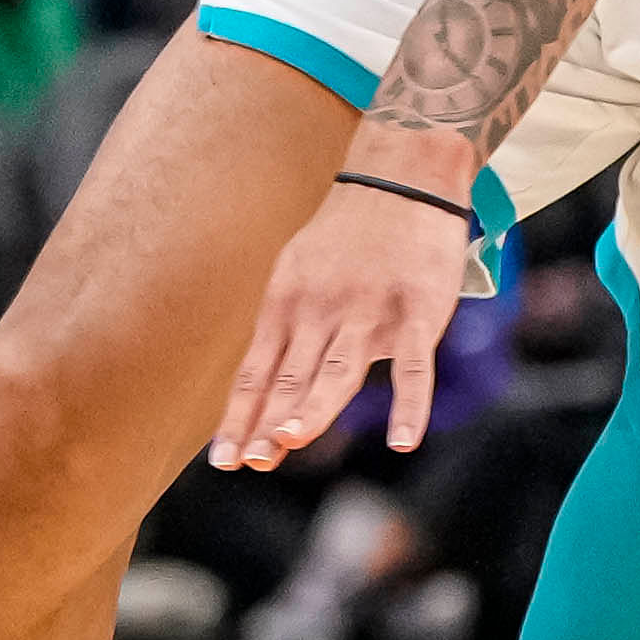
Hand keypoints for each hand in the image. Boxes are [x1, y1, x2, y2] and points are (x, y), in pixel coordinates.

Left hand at [214, 148, 480, 466]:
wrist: (402, 177)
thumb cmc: (347, 236)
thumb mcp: (297, 273)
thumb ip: (285, 330)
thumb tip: (260, 386)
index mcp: (287, 306)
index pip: (257, 373)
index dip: (240, 417)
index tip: (222, 459)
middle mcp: (320, 311)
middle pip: (290, 377)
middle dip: (268, 422)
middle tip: (250, 461)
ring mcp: (369, 312)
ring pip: (337, 369)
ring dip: (314, 406)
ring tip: (291, 442)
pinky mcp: (418, 310)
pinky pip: (415, 366)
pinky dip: (410, 406)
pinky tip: (403, 441)